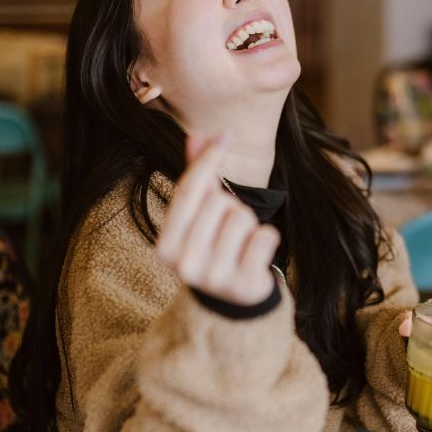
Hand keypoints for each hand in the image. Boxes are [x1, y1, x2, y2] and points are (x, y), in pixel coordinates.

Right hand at [157, 133, 279, 304]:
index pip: (188, 192)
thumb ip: (196, 176)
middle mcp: (185, 267)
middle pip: (219, 202)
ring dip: (248, 223)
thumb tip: (196, 134)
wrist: (232, 296)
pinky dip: (267, 239)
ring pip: (243, 217)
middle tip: (227, 228)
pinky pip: (266, 236)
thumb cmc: (213, 245)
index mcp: (165, 248)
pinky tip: (255, 255)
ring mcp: (215, 279)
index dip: (209, 160)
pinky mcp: (245, 285)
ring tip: (240, 241)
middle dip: (230, 206)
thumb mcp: (199, 214)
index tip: (226, 136)